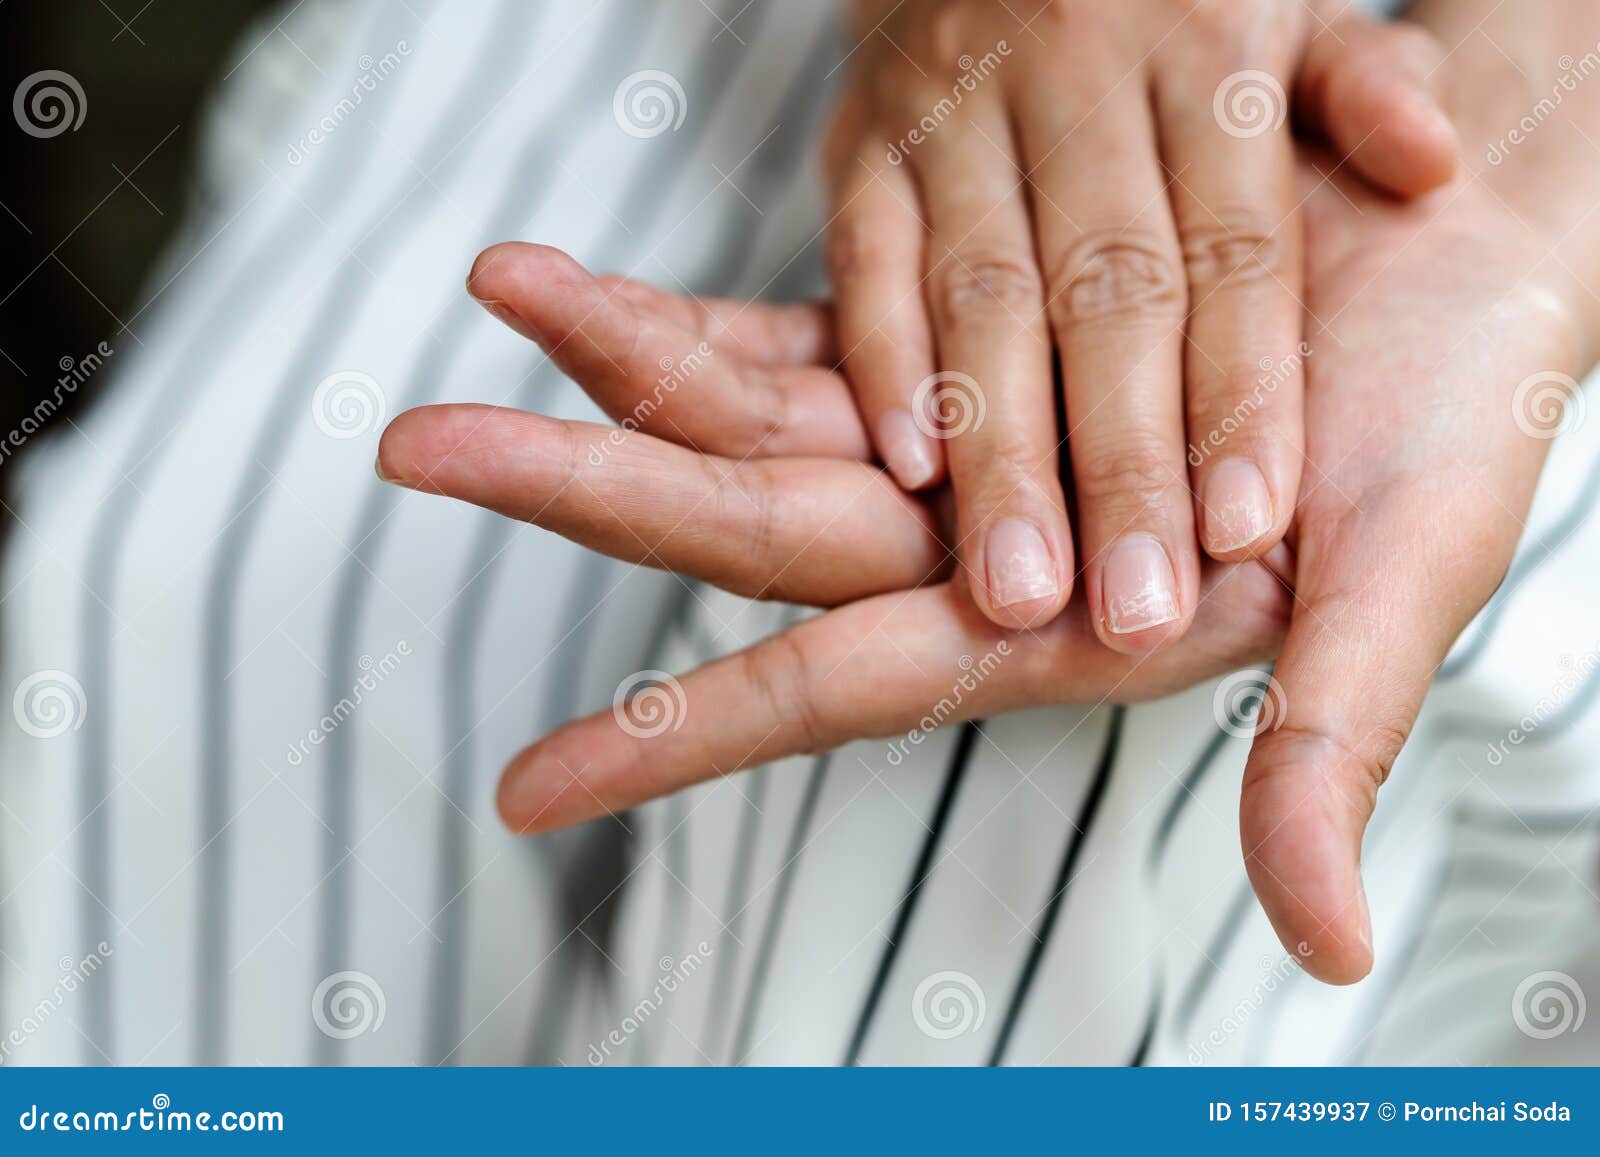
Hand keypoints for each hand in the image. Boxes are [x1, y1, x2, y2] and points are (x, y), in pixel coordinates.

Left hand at [381, 107, 1594, 986]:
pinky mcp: (975, 337)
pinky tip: (616, 283)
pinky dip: (715, 307)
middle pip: (738, 524)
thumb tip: (1328, 944)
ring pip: (751, 410)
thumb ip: (1331, 747)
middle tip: (418, 445)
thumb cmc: (1457, 421)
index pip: (828, 686)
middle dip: (581, 483)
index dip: (681, 737)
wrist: (1478, 256)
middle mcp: (978, 536)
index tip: (530, 791)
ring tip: (497, 282)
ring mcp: (961, 434)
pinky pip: (808, 329)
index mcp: (1056, 617)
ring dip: (620, 359)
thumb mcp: (1405, 583)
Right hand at [823, 0, 1455, 647]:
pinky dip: (883, 364)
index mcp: (1207, 51)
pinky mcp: (863, 140)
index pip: (1234, 252)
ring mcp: (958, 110)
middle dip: (1119, 466)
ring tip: (1018, 589)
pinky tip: (907, 469)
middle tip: (1133, 608)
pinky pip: (865, 259)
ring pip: (981, 301)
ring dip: (1000, 454)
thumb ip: (1357, 87)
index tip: (1247, 531)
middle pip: (1106, 299)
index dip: (1240, 397)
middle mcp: (1079, 79)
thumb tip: (1431, 164)